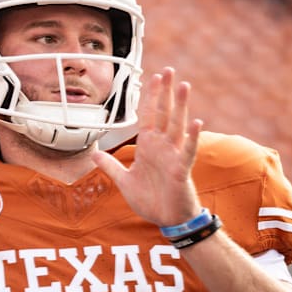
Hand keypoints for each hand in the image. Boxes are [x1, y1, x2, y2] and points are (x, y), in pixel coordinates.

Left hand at [93, 67, 202, 226]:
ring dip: (181, 106)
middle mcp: (162, 147)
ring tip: (184, 86)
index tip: (153, 77)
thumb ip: (110, 167)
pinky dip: (192, 137)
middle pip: (165, 114)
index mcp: (148, 146)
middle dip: (165, 92)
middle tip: (169, 70)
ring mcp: (174, 156)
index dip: (151, 97)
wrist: (167, 221)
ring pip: (178, 126)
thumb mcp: (124, 182)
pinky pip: (188, 151)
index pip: (149, 116)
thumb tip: (93, 154)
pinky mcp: (182, 170)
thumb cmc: (150, 200)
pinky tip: (197, 123)